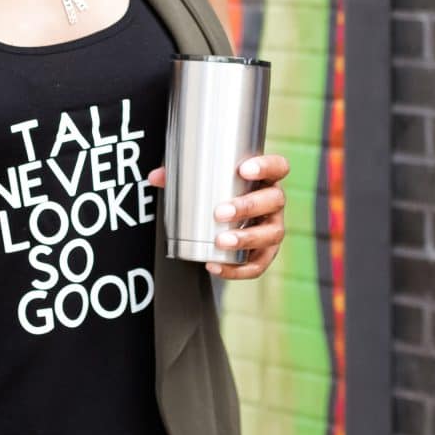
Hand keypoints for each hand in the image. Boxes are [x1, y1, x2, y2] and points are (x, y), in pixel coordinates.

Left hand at [147, 152, 288, 279]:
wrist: (226, 219)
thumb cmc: (218, 194)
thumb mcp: (201, 180)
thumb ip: (178, 175)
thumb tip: (155, 177)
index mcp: (264, 178)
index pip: (278, 166)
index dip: (266, 166)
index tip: (243, 170)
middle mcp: (274, 203)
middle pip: (274, 201)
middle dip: (248, 206)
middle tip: (220, 212)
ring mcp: (273, 228)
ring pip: (270, 234)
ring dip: (246, 238)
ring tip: (220, 241)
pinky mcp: (266, 253)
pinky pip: (258, 264)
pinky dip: (237, 269)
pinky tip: (215, 266)